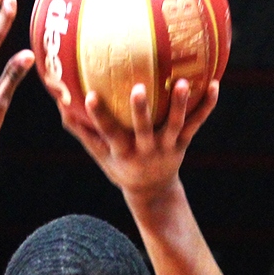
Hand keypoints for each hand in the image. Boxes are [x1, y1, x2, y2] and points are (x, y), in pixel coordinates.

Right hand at [57, 79, 218, 200]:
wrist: (152, 192)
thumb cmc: (121, 165)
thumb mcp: (99, 152)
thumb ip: (80, 128)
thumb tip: (58, 99)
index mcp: (123, 151)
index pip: (107, 132)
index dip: (98, 115)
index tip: (89, 95)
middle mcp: (145, 149)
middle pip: (143, 129)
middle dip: (140, 110)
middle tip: (138, 88)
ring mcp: (167, 147)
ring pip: (175, 125)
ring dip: (179, 105)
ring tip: (183, 82)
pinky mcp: (183, 143)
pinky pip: (196, 123)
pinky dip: (206, 106)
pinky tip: (215, 85)